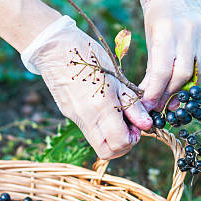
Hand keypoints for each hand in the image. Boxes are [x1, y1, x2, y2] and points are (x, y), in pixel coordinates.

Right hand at [21, 16, 151, 158]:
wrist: (55, 48)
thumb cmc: (89, 56)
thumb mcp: (116, 77)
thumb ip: (131, 104)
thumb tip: (146, 124)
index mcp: (102, 107)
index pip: (121, 142)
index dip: (134, 138)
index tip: (138, 124)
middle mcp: (86, 117)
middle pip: (107, 152)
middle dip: (122, 145)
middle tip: (129, 126)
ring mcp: (75, 118)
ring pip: (96, 143)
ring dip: (111, 138)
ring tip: (118, 117)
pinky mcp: (68, 114)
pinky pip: (88, 130)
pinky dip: (100, 128)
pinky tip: (104, 108)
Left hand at [138, 0, 200, 110]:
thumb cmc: (157, 22)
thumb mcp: (150, 43)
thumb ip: (152, 71)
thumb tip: (152, 103)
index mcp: (166, 30)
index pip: (162, 71)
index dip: (155, 92)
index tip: (149, 105)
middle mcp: (188, 29)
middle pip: (182, 74)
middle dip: (169, 93)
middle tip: (160, 104)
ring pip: (197, 72)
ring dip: (183, 88)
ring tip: (171, 96)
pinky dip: (195, 75)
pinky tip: (186, 79)